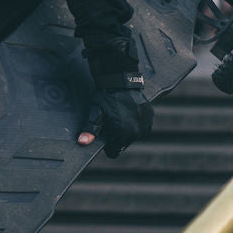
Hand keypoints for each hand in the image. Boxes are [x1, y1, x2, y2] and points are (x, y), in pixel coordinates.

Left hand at [76, 36, 152, 157]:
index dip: (107, 145)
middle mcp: (137, 133)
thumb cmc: (106, 97)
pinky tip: (127, 113)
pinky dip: (135, 123)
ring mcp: (145, 125)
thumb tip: (83, 142)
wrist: (121, 81)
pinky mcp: (150, 118)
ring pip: (133, 136)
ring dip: (126, 130)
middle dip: (116, 137)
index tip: (104, 134)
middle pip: (123, 144)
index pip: (114, 152)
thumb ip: (90, 130)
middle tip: (110, 122)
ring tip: (119, 115)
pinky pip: (141, 127)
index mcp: (123, 134)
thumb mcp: (95, 112)